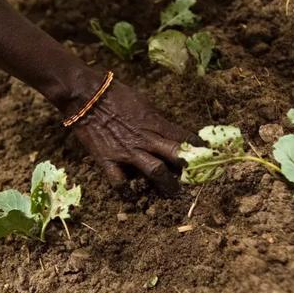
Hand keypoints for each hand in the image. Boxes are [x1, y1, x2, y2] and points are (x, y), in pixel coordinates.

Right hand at [70, 81, 200, 193]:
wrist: (86, 96)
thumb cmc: (114, 94)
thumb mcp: (142, 102)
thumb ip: (155, 119)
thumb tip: (166, 130)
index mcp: (155, 122)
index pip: (184, 136)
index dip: (198, 147)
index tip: (207, 154)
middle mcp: (146, 139)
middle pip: (176, 156)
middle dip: (189, 168)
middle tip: (197, 178)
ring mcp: (128, 152)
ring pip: (155, 173)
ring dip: (167, 185)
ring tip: (174, 194)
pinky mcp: (108, 161)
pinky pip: (120, 184)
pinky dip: (128, 193)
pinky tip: (133, 198)